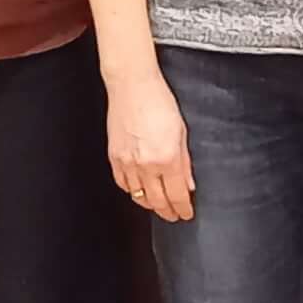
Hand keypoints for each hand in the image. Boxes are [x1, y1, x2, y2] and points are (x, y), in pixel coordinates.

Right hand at [107, 70, 194, 222]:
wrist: (132, 86)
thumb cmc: (159, 102)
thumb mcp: (182, 132)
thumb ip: (185, 163)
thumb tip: (188, 184)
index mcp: (167, 158)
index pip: (177, 195)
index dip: (183, 208)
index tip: (186, 214)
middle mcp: (146, 164)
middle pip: (158, 201)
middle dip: (168, 212)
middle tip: (174, 216)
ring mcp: (128, 162)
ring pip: (138, 196)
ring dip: (150, 205)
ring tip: (158, 206)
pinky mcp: (114, 157)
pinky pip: (123, 184)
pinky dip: (132, 192)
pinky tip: (139, 191)